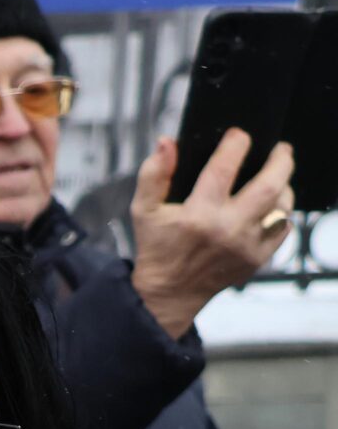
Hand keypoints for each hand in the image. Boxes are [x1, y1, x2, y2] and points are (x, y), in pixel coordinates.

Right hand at [130, 131, 296, 338]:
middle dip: (280, 159)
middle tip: (280, 149)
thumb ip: (154, 174)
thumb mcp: (144, 210)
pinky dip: (281, 212)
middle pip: (271, 184)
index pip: (225, 167)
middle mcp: (227, 229)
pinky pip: (283, 228)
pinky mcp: (258, 258)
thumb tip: (166, 143)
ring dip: (284, 186)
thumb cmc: (158, 247)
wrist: (169, 292)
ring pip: (282, 206)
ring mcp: (246, 245)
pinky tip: (272, 205)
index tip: (238, 136)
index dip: (236, 144)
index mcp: (198, 214)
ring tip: (276, 177)